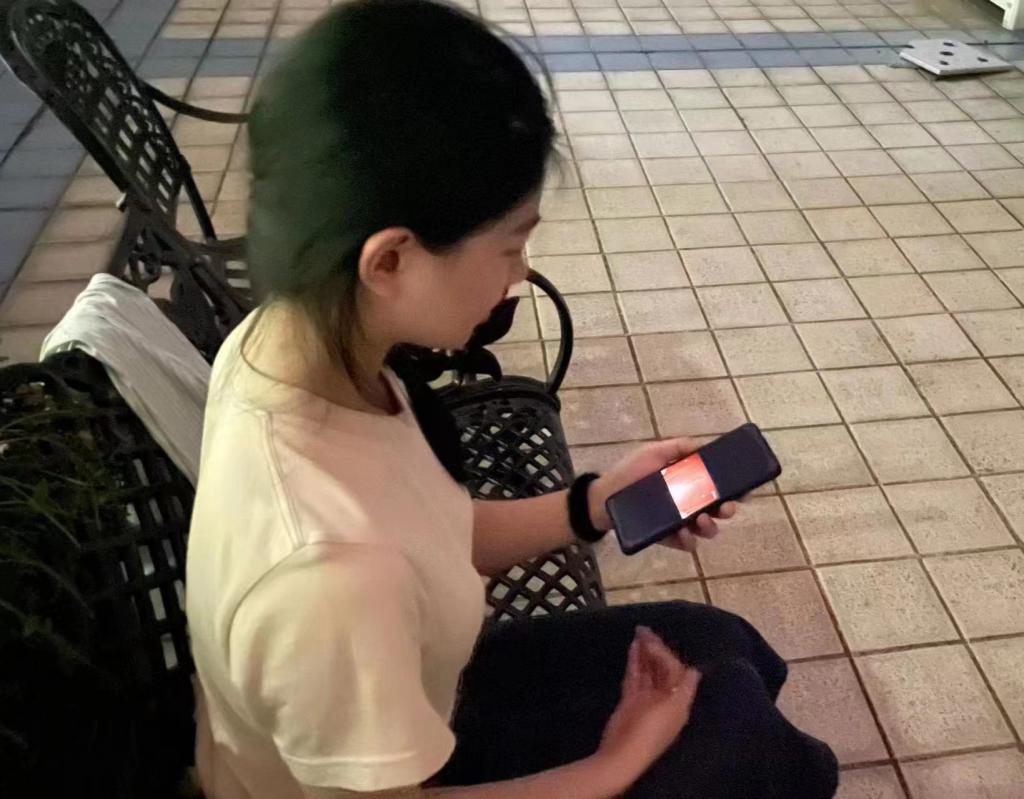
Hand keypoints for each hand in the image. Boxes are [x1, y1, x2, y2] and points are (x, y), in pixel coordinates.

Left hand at [588, 438, 738, 551]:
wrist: (602, 498)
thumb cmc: (629, 473)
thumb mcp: (652, 453)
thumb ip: (677, 447)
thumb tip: (703, 444)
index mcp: (689, 482)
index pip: (718, 487)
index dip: (735, 489)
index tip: (746, 489)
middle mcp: (689, 504)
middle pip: (719, 510)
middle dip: (728, 509)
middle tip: (726, 507)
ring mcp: (680, 523)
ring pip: (707, 529)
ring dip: (710, 526)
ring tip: (701, 519)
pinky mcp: (668, 539)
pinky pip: (686, 544)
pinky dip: (689, 541)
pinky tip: (685, 535)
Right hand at [597, 626, 701, 781]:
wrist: (623, 753)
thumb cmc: (652, 729)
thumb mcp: (673, 707)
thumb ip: (684, 687)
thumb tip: (695, 670)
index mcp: (678, 700)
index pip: (676, 670)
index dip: (667, 654)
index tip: (656, 639)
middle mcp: (664, 698)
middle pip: (661, 668)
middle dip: (655, 649)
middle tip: (644, 629)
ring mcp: (646, 699)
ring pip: (647, 670)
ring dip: (644, 652)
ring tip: (638, 633)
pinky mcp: (630, 701)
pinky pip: (634, 676)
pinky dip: (634, 662)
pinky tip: (632, 647)